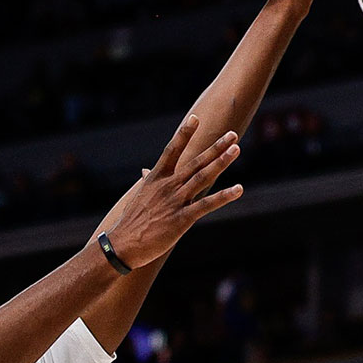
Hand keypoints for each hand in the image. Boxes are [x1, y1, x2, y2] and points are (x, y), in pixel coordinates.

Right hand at [104, 116, 242, 269]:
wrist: (123, 244)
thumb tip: (144, 171)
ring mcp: (175, 201)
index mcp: (156, 179)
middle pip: (195, 162)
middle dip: (215, 147)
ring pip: (202, 177)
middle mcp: (167, 186)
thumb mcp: (139, 196)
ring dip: (221, 162)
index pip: (171, 150)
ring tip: (236, 150)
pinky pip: (206, 204)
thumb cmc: (131, 221)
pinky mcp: (182, 219)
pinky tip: (238, 189)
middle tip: (232, 135)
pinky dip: (224, 196)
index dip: (183, 134)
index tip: (194, 118)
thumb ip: (147, 181)